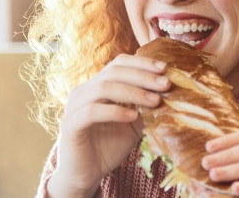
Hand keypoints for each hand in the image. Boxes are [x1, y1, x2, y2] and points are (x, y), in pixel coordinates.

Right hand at [46, 54, 171, 197]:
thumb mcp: (133, 124)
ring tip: (155, 101)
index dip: (141, 63)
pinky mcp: (70, 125)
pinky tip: (133, 117)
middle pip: (113, 72)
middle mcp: (84, 91)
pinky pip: (92, 111)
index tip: (165, 68)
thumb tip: (168, 91)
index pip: (118, 63)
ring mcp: (75, 106)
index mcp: (97, 86)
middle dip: (143, 76)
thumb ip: (144, 107)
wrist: (86, 175)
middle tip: (165, 84)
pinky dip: (114, 111)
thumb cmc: (109, 147)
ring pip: (103, 88)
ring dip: (133, 92)